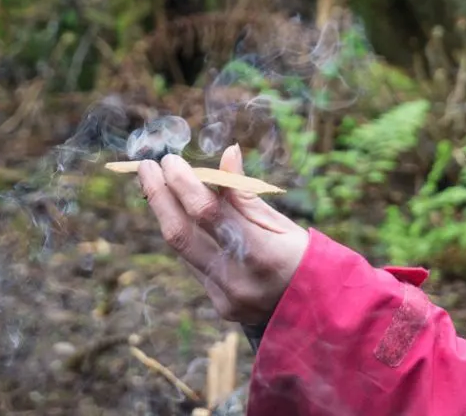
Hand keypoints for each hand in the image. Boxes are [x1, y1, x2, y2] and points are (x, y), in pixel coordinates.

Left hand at [138, 145, 309, 325]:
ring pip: (182, 249)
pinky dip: (188, 236)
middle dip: (158, 196)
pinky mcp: (219, 305)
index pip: (207, 212)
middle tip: (146, 166)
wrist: (318, 311)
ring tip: (157, 184)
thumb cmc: (303, 257)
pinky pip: (194, 264)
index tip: (170, 160)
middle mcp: (236, 279)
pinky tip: (182, 216)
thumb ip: (246, 193)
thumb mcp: (281, 223)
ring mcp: (224, 297)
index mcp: (259, 252)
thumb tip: (227, 153)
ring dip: (166, 214)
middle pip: (180, 234)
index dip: (183, 183)